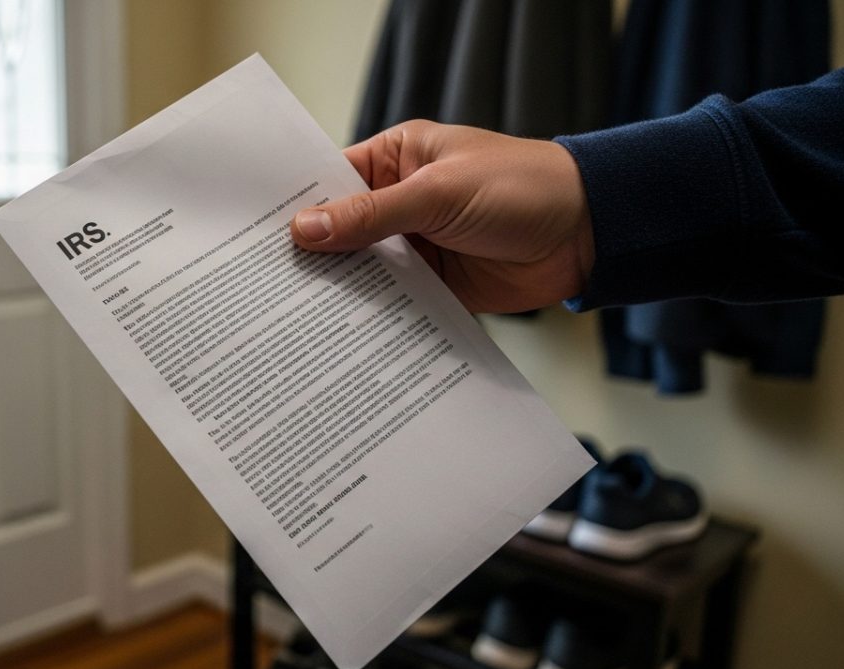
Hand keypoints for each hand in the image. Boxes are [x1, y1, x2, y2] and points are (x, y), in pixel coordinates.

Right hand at [290, 120, 594, 312]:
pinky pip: (393, 303)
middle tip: (263, 283)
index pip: (332, 180)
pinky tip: (340, 334)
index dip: (297, 205)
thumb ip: (371, 216)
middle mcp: (400, 202)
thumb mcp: (438, 194)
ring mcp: (416, 247)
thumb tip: (305, 229)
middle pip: (341, 231)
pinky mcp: (434, 286)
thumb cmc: (521, 187)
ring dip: (338, 290)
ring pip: (363, 271)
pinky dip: (372, 318)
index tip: (255, 233)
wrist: (589, 232)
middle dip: (311, 255)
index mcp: (397, 159)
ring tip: (290, 315)